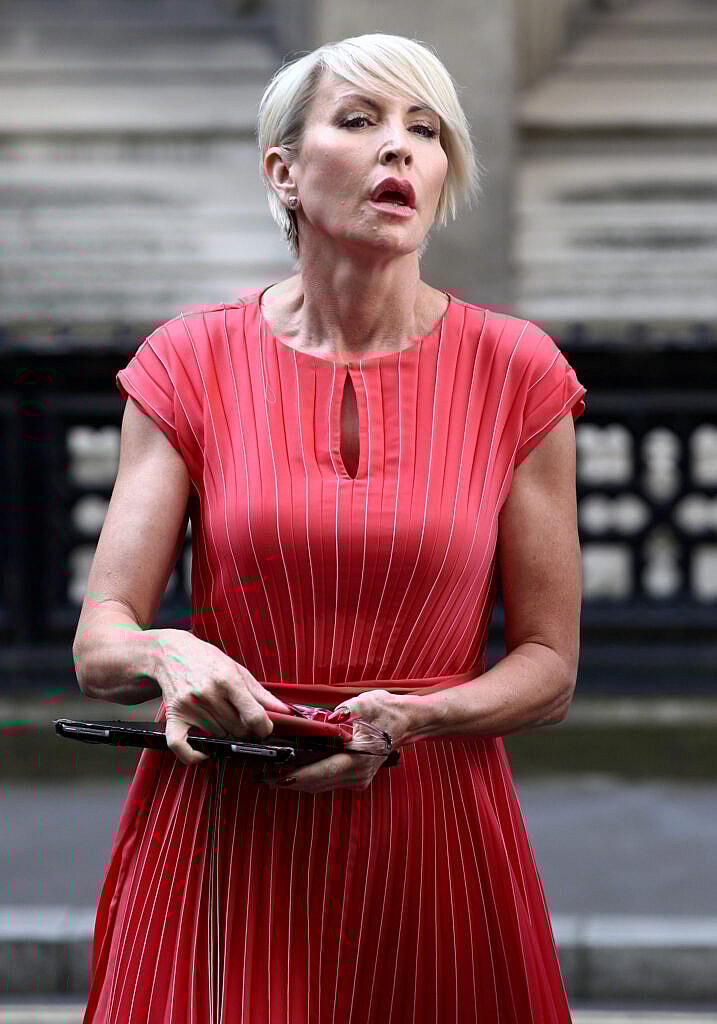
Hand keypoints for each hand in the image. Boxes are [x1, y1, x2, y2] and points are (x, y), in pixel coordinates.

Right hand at [154, 631, 292, 765]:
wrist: (171, 652)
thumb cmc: (208, 660)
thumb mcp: (238, 670)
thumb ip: (261, 693)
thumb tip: (285, 712)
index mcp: (228, 679)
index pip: (253, 715)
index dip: (264, 727)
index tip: (265, 728)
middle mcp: (208, 692)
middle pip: (238, 729)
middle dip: (245, 728)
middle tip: (240, 717)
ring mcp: (189, 704)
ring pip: (218, 736)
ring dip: (224, 732)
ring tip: (221, 716)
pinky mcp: (174, 714)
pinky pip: (180, 745)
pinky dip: (193, 755)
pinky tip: (204, 753)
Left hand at [263, 689, 415, 792]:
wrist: (406, 721)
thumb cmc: (384, 710)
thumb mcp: (366, 703)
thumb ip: (348, 711)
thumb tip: (332, 717)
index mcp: (357, 759)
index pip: (321, 773)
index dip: (297, 777)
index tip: (275, 777)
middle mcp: (357, 774)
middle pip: (316, 784)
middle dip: (290, 781)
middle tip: (264, 776)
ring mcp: (357, 779)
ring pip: (321, 786)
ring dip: (298, 782)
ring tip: (273, 774)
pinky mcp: (356, 778)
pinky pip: (328, 782)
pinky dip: (310, 778)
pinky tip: (295, 770)